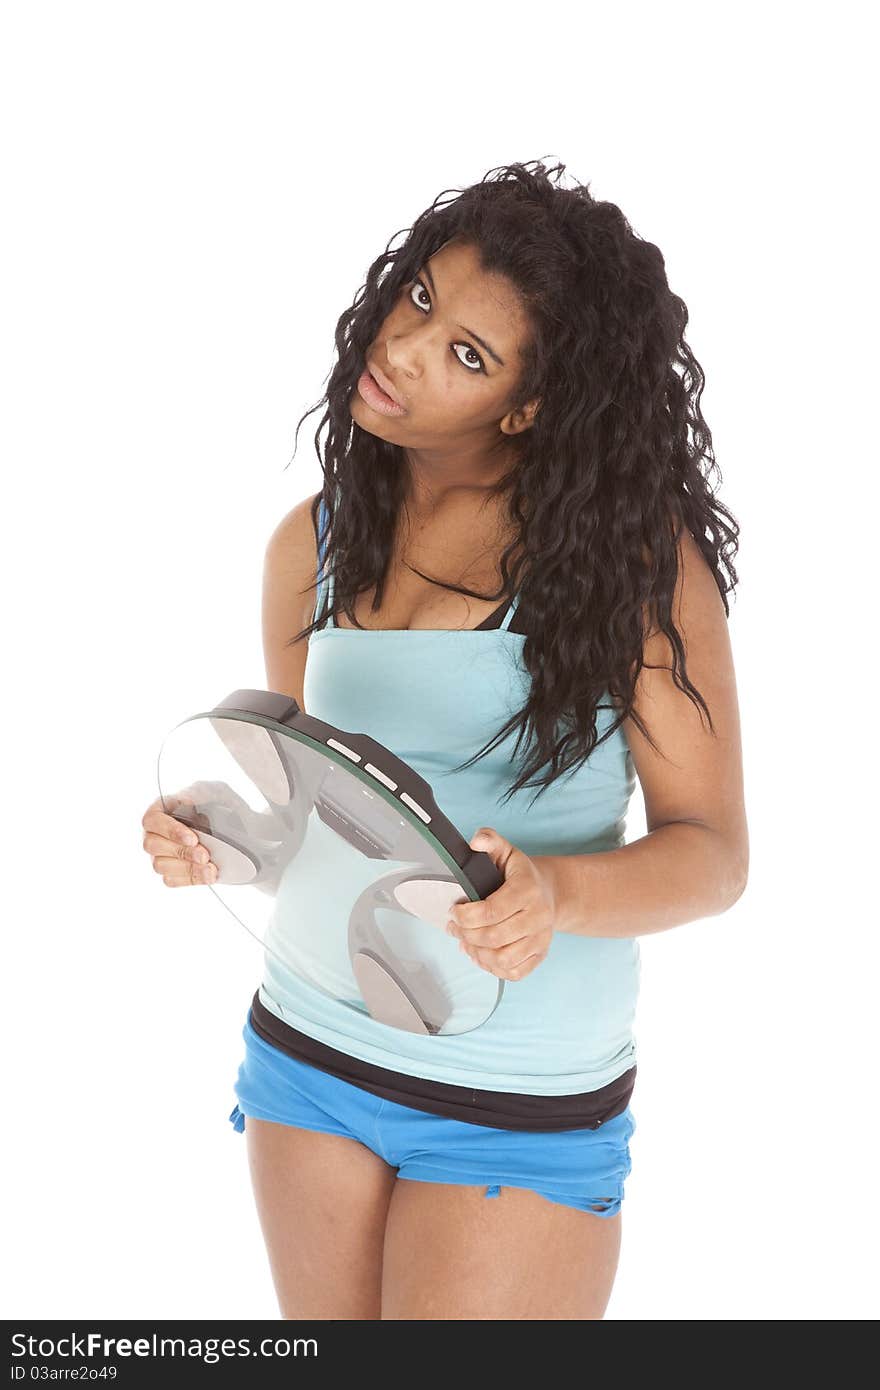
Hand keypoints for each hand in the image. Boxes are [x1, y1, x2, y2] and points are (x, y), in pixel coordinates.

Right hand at [141, 792, 217, 887]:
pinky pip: (170, 880)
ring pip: (160, 865)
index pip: (152, 820)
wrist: (236, 826)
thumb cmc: (217, 804)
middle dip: (181, 852)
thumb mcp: (213, 791)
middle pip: (153, 846)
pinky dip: (190, 879)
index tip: (193, 838)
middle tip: (205, 855)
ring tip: (210, 868)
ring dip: (187, 868)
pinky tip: (208, 875)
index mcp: (160, 810)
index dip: (171, 831)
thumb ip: (198, 793)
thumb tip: (186, 799)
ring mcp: (159, 854)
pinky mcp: (170, 872)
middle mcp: (154, 833)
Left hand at [445, 827, 556, 980]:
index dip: (465, 915)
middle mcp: (539, 917)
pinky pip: (513, 972)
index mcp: (528, 890)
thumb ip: (489, 840)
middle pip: (493, 937)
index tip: (452, 910)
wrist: (550, 893)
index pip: (491, 911)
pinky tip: (480, 953)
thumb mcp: (506, 851)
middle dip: (466, 934)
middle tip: (453, 927)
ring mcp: (541, 939)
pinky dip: (491, 968)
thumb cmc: (521, 874)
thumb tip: (475, 842)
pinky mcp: (540, 955)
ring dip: (476, 953)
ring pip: (503, 959)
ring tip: (464, 941)